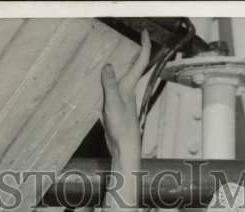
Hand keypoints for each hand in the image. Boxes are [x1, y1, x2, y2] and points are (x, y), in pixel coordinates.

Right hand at [100, 30, 150, 162]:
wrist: (124, 147)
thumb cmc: (122, 127)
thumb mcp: (114, 104)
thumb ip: (110, 85)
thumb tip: (107, 66)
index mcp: (129, 86)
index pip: (141, 61)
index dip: (145, 45)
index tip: (144, 32)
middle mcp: (128, 89)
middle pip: (133, 66)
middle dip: (134, 51)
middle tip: (131, 38)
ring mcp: (122, 98)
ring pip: (122, 76)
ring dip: (120, 65)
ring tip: (112, 53)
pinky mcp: (115, 106)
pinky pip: (112, 88)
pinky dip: (107, 80)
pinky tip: (99, 81)